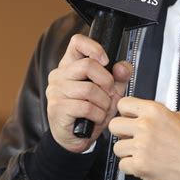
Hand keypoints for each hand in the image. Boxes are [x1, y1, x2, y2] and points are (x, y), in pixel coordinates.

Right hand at [46, 34, 131, 153]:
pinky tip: (96, 118)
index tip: (105, 61)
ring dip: (104, 102)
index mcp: (71, 64)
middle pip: (88, 65)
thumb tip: (123, 67)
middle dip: (107, 82)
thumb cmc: (90, 111)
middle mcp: (59, 74)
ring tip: (103, 110)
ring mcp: (56, 91)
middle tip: (110, 94)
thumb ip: (119, 76)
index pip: (77, 42)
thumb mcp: (110, 91)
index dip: (94, 48)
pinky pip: (86, 107)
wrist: (75, 138)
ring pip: (89, 89)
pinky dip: (98, 115)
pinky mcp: (57, 108)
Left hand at [109, 97, 179, 179]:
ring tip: (142, 155)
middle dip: (122, 133)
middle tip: (132, 139)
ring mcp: (141, 146)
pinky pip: (122, 166)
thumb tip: (141, 116)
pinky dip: (131, 167)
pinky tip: (143, 165)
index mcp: (153, 110)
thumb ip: (156, 115)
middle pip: (113, 126)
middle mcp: (145, 126)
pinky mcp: (140, 165)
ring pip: (116, 148)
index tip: (129, 120)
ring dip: (127, 152)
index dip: (125, 113)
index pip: (122, 104)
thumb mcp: (177, 116)